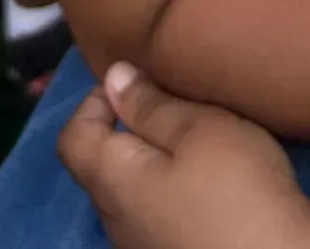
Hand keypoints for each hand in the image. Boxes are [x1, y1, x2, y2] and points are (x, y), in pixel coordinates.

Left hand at [60, 62, 309, 248]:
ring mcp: (142, 246)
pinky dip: (171, 188)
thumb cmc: (236, 190)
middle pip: (102, 166)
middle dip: (129, 128)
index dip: (94, 101)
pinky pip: (155, 214)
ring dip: (153, 161)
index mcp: (114, 183)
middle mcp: (117, 220)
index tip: (137, 80)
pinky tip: (210, 183)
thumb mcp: (200, 130)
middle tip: (176, 102)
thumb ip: (153, 105)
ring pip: (131, 192)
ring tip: (199, 140)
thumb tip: (113, 77)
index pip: (73, 138)